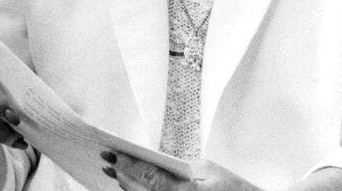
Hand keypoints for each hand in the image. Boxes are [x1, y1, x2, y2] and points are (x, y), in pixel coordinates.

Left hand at [101, 151, 262, 190]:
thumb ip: (180, 167)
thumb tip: (157, 162)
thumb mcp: (209, 170)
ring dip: (129, 189)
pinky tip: (132, 188)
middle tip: (106, 162)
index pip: (150, 177)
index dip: (128, 165)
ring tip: (115, 175)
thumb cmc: (235, 189)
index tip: (112, 154)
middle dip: (123, 177)